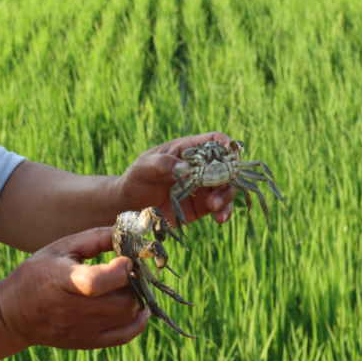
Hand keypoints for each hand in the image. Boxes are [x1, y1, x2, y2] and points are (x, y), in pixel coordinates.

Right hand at [0, 228, 148, 349]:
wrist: (14, 313)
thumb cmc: (38, 273)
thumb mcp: (60, 248)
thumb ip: (94, 238)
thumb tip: (126, 235)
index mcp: (61, 280)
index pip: (96, 282)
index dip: (119, 271)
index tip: (126, 260)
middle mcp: (70, 309)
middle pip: (119, 301)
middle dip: (133, 283)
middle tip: (130, 272)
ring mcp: (79, 329)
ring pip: (126, 316)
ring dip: (136, 298)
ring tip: (128, 286)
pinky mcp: (86, 342)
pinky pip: (123, 336)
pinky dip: (138, 322)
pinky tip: (140, 309)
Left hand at [117, 132, 236, 225]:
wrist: (129, 204)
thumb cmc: (136, 178)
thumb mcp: (144, 167)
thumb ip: (162, 165)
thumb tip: (186, 168)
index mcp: (188, 150)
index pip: (216, 141)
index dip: (228, 146)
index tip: (232, 157)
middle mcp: (201, 167)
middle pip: (228, 166)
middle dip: (230, 176)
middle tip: (220, 189)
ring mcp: (204, 187)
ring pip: (228, 188)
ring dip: (227, 196)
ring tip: (214, 206)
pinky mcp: (203, 206)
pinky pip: (221, 207)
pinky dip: (225, 212)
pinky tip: (219, 218)